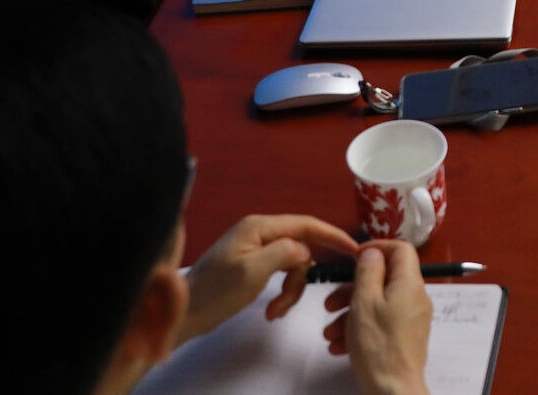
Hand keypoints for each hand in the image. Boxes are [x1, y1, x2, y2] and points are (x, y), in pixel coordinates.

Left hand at [181, 215, 359, 345]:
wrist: (184, 313)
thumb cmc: (216, 291)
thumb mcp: (254, 270)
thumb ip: (286, 252)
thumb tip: (305, 250)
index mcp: (259, 226)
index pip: (306, 224)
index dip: (332, 235)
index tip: (354, 250)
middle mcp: (259, 231)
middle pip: (300, 246)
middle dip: (301, 277)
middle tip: (288, 303)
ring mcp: (254, 248)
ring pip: (291, 263)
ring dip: (290, 289)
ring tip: (276, 311)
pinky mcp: (250, 264)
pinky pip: (279, 272)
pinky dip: (281, 291)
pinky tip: (271, 309)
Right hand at [322, 242, 433, 394]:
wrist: (393, 391)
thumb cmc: (377, 344)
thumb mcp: (365, 302)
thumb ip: (368, 272)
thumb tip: (372, 253)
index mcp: (410, 283)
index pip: (401, 249)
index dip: (376, 248)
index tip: (352, 260)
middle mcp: (415, 298)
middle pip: (383, 279)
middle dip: (352, 290)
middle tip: (328, 304)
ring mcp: (411, 320)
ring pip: (377, 304)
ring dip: (349, 315)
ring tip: (328, 333)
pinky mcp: (404, 339)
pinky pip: (381, 324)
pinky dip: (359, 330)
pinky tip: (338, 346)